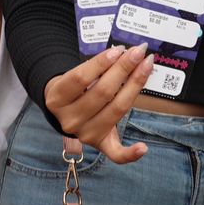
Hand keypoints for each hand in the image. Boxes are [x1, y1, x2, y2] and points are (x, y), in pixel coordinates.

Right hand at [43, 45, 153, 164]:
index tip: (118, 50)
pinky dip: (131, 153)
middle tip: (138, 52)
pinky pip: (116, 155)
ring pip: (116, 110)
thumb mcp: (73, 76)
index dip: (101, 63)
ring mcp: (86, 135)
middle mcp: (69, 120)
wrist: (65, 111)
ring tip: (145, 66)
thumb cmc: (74, 89)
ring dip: (134, 85)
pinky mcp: (101, 145)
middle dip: (123, 69)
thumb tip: (124, 54)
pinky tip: (143, 147)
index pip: (80, 78)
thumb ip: (95, 68)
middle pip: (102, 92)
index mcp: (57, 99)